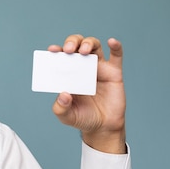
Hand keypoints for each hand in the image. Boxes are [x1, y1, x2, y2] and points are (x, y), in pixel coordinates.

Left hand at [48, 35, 125, 153]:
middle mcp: (81, 67)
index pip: (61, 56)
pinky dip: (116, 46)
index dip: (57, 50)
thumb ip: (60, 107)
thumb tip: (63, 94)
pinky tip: (112, 42)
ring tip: (84, 51)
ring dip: (88, 43)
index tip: (52, 50)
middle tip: (68, 50)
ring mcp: (98, 68)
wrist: (103, 127)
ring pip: (94, 46)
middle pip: (77, 45)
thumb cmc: (82, 118)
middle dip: (72, 42)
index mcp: (67, 74)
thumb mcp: (66, 116)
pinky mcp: (114, 72)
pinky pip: (117, 56)